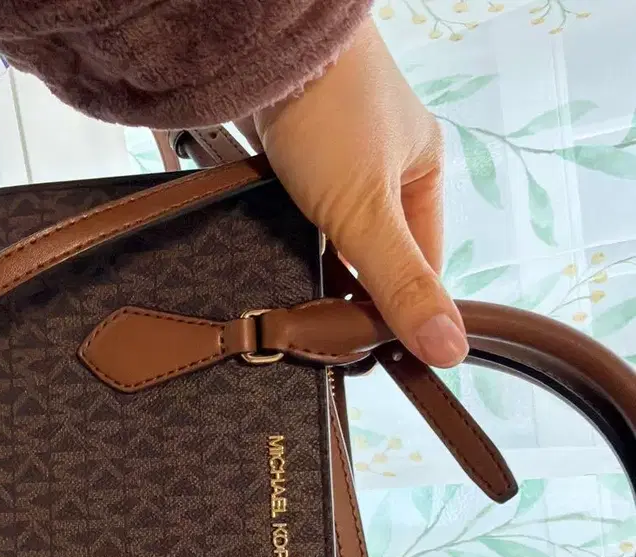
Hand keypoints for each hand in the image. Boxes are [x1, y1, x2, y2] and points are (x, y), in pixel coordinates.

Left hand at [253, 18, 466, 367]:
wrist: (265, 47)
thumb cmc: (330, 116)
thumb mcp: (369, 213)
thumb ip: (401, 283)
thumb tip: (450, 349)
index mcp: (423, 173)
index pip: (423, 263)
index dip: (401, 308)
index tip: (372, 348)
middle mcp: (385, 164)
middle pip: (377, 250)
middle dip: (353, 288)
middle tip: (326, 329)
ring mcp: (337, 156)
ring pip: (336, 233)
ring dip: (318, 264)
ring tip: (297, 304)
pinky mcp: (295, 153)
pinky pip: (300, 212)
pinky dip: (291, 237)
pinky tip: (275, 260)